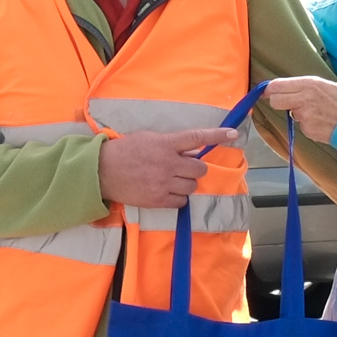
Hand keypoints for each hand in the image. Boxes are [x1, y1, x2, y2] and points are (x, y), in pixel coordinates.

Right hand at [98, 127, 237, 209]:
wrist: (102, 172)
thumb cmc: (124, 151)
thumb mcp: (148, 139)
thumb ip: (170, 144)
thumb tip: (190, 151)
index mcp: (165, 144)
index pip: (197, 138)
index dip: (217, 136)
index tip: (233, 135)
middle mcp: (168, 163)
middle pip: (199, 169)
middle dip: (193, 169)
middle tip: (181, 168)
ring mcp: (164, 183)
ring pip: (192, 186)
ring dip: (186, 183)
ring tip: (171, 180)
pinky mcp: (158, 200)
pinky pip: (181, 201)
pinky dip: (178, 198)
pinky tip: (165, 192)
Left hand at [265, 78, 336, 144]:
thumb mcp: (328, 85)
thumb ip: (308, 87)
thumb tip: (291, 89)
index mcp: (310, 84)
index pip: (277, 85)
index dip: (269, 89)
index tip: (265, 91)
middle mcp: (304, 99)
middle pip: (276, 101)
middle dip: (278, 102)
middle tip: (287, 103)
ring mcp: (305, 117)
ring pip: (292, 114)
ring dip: (299, 114)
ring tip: (319, 113)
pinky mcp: (308, 131)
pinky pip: (302, 127)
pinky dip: (309, 126)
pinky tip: (323, 123)